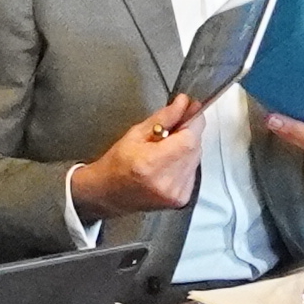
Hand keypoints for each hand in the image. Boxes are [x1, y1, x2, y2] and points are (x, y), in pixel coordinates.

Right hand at [73, 94, 210, 217]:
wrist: (107, 193)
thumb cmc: (116, 164)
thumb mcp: (136, 133)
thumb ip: (164, 117)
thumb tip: (183, 103)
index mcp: (153, 163)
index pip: (190, 137)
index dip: (193, 121)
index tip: (189, 111)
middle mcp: (167, 181)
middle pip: (195, 147)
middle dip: (187, 135)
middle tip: (169, 134)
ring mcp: (176, 193)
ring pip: (196, 159)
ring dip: (186, 150)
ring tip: (165, 151)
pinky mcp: (181, 199)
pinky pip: (193, 172)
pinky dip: (184, 164)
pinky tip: (167, 165)